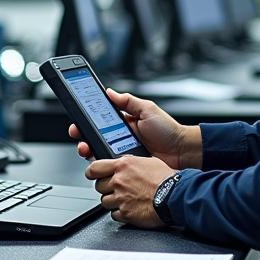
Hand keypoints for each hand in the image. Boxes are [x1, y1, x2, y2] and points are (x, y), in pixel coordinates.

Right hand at [67, 88, 201, 169]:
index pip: (99, 121)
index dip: (86, 121)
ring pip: (98, 153)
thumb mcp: (148, 109)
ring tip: (86, 148)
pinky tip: (101, 160)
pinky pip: (111, 166)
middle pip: (94, 138)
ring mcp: (122, 153)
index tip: (77, 120)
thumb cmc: (168, 130)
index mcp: (123, 123)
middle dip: (82, 136)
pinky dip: (103, 164)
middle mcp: (120, 138)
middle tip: (79, 135)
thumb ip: (128, 101)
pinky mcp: (127, 167)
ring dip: (88, 149)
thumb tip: (110, 92)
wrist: (181, 151)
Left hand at [84, 155, 176, 228]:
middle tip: (118, 189)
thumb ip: (131, 163)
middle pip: (99, 186)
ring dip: (113, 201)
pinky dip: (120, 213)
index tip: (93, 175)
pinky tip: (131, 208)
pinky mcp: (125, 213)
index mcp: (123, 165)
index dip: (92, 173)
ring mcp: (120, 198)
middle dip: (107, 188)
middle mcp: (119, 181)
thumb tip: (125, 163)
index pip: (94, 168)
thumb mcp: (148, 161)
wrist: (175, 196)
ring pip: (104, 201)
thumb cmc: (166, 179)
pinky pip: (114, 215)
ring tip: (127, 199)